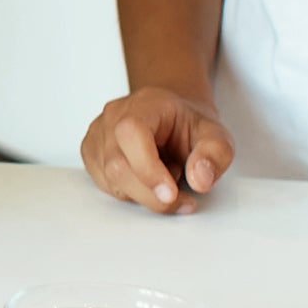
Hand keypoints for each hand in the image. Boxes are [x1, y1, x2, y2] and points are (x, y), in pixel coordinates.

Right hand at [80, 86, 234, 212]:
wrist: (170, 117)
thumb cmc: (187, 124)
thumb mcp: (216, 134)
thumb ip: (215, 154)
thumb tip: (200, 180)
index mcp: (143, 105)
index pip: (131, 134)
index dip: (148, 169)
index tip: (171, 194)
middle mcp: (113, 117)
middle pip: (117, 165)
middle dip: (151, 194)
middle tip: (182, 202)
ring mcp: (98, 135)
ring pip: (110, 179)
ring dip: (143, 194)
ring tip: (167, 180)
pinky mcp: (92, 154)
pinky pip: (105, 184)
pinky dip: (130, 192)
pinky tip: (147, 181)